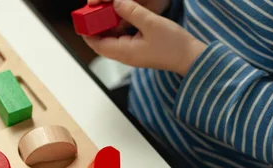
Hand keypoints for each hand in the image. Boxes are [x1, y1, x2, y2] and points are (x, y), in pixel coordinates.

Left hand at [83, 0, 206, 75]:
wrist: (189, 57)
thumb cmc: (173, 45)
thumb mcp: (151, 23)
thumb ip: (132, 11)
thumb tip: (116, 2)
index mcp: (124, 52)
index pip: (97, 45)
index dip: (87, 33)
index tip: (82, 20)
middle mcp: (125, 56)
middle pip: (102, 43)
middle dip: (95, 29)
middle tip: (94, 13)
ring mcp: (131, 55)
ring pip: (111, 41)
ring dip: (107, 28)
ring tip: (107, 13)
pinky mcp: (138, 51)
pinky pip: (122, 40)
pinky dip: (118, 29)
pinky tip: (122, 18)